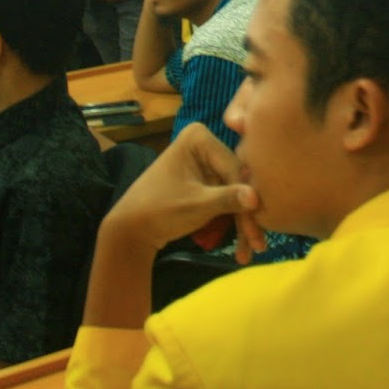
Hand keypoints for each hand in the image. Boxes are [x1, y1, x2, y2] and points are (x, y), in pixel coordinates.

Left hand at [103, 123, 264, 261]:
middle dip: (246, 216)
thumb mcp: (196, 204)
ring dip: (242, 222)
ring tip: (251, 250)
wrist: (130, 230)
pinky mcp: (205, 179)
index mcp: (199, 137)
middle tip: (258, 245)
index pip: (234, 169)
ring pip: (235, 192)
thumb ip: (227, 199)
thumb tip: (256, 198)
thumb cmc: (159, 210)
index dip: (247, 201)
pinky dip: (232, 220)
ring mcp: (206, 162)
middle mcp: (205, 143)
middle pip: (237, 181)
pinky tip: (241, 244)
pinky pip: (226, 197)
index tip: (257, 231)